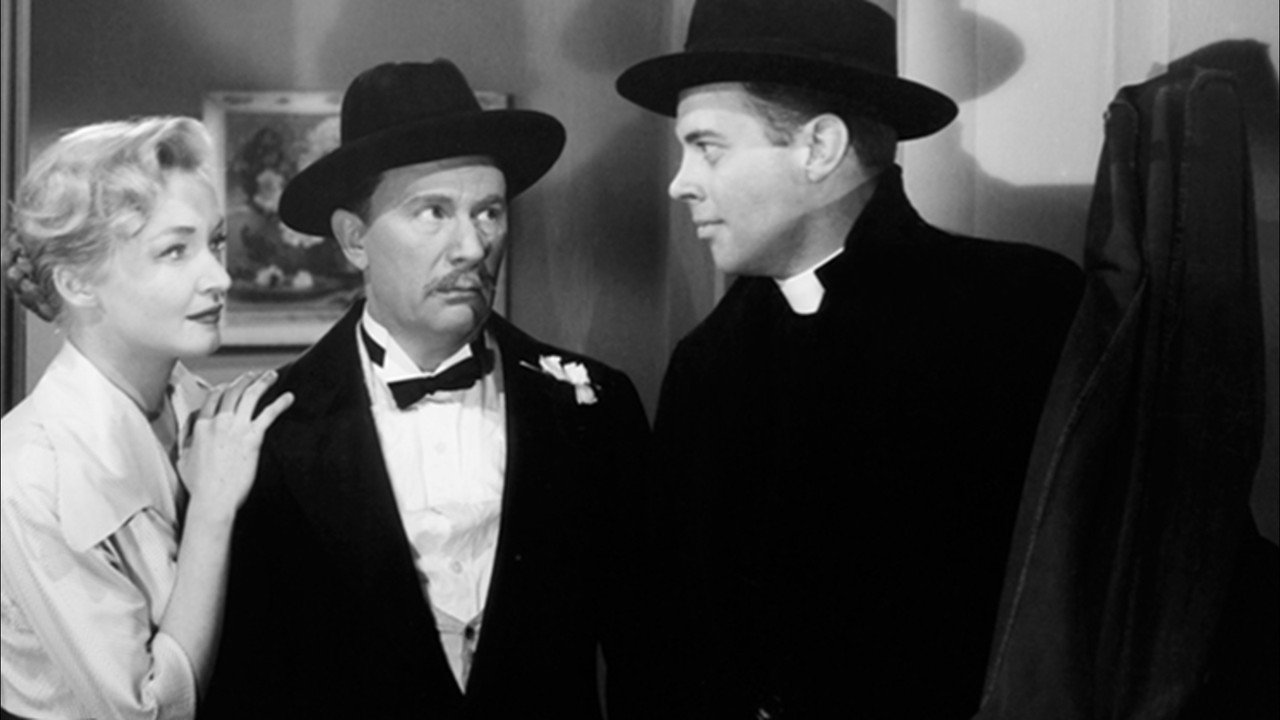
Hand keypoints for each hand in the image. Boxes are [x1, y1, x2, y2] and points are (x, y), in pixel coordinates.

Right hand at [178, 370, 292, 523]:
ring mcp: (236, 428)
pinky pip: (269, 414)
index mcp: (201, 426)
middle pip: (232, 392)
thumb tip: (189, 432)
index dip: (223, 387)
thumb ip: (187, 441)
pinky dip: (280, 403)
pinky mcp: (253, 438)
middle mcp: (218, 422)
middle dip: (244, 380)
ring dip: (262, 382)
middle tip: (253, 375)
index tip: (229, 384)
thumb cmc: (199, 485)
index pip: (212, 397)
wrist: (213, 499)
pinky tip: (289, 397)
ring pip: (250, 396)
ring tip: (271, 375)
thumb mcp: (183, 458)